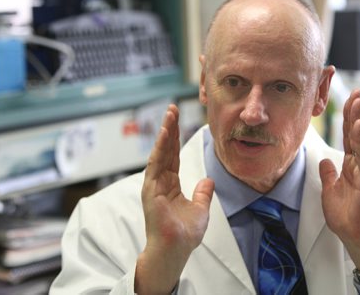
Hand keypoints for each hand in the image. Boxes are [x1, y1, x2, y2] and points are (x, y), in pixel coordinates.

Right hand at [135, 104, 214, 293]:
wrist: (175, 250)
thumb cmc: (185, 233)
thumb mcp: (200, 209)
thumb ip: (202, 193)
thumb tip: (208, 180)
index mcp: (170, 185)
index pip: (173, 156)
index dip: (175, 138)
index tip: (177, 120)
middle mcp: (160, 182)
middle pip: (165, 150)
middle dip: (169, 129)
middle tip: (172, 109)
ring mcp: (154, 185)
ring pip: (160, 153)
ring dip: (164, 133)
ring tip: (169, 115)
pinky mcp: (151, 190)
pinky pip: (156, 165)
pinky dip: (160, 149)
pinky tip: (164, 134)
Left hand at [319, 89, 359, 273]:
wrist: (356, 236)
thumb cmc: (345, 216)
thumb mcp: (330, 191)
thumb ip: (329, 174)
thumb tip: (325, 161)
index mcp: (351, 166)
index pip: (348, 138)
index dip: (347, 119)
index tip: (348, 100)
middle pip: (356, 135)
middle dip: (355, 112)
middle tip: (356, 92)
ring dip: (358, 120)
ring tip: (357, 101)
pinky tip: (357, 127)